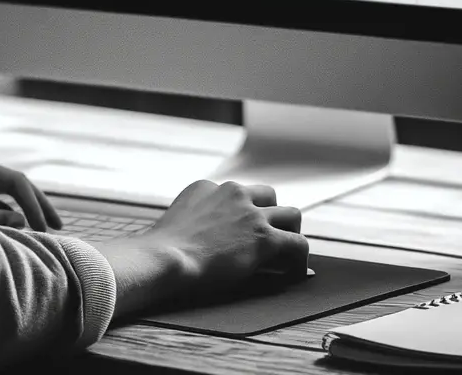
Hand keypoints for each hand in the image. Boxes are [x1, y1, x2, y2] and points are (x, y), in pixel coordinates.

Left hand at [0, 153, 61, 231]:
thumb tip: (23, 221)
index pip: (15, 180)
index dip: (33, 204)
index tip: (44, 229)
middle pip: (15, 183)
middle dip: (37, 204)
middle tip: (58, 226)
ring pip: (6, 193)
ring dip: (24, 211)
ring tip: (43, 231)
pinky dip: (7, 215)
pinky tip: (18, 231)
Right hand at [94, 180, 307, 319]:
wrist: (164, 257)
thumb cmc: (162, 250)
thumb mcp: (177, 221)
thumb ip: (195, 220)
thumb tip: (209, 239)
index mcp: (207, 187)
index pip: (237, 194)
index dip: (245, 214)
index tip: (246, 233)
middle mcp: (232, 192)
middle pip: (269, 195)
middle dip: (273, 215)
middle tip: (272, 238)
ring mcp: (250, 213)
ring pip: (292, 214)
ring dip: (291, 232)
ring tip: (289, 255)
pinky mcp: (263, 237)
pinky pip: (297, 244)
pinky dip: (299, 260)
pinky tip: (295, 275)